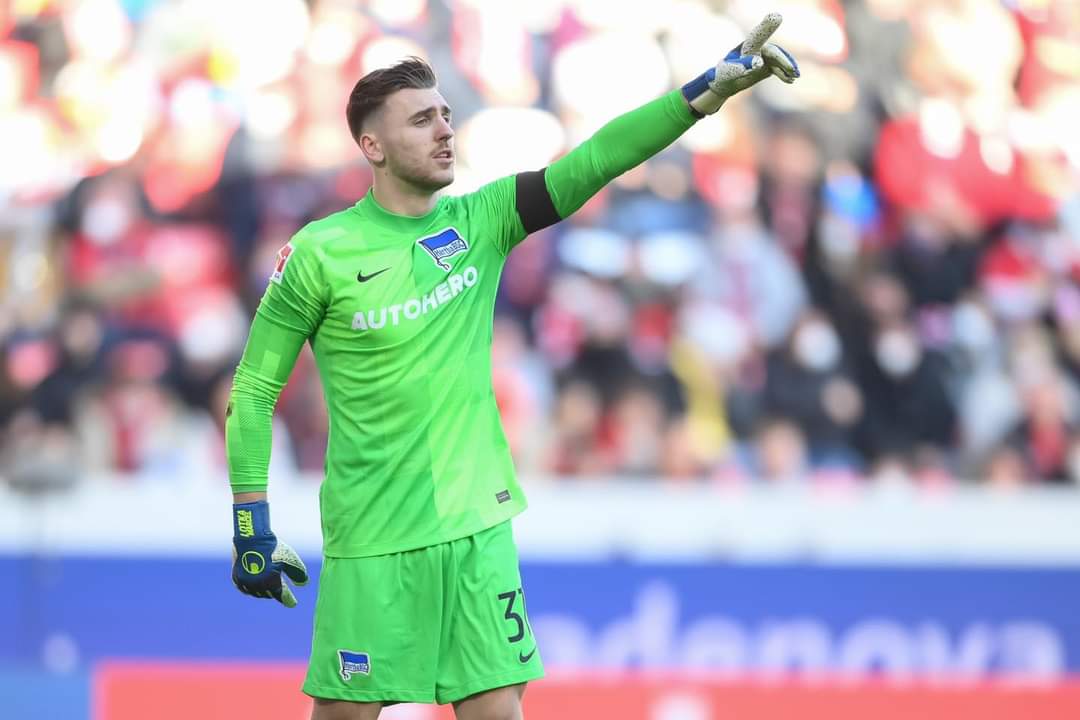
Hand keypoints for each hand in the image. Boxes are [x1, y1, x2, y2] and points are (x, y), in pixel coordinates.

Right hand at [232, 501, 308, 607]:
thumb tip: (303, 584)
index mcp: (271, 583)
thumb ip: (298, 573)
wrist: (252, 538)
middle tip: (281, 590)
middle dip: (275, 592)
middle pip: (269, 594)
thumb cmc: (273, 548)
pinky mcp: (237, 578)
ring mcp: (246, 583)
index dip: (288, 600)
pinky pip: (245, 589)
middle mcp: (257, 586)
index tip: (292, 604)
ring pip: (257, 593)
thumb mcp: (290, 559)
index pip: (282, 596)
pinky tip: (255, 586)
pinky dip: (251, 589)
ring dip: (264, 591)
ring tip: (269, 588)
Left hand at [682, 12, 799, 115]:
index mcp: (748, 46)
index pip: (759, 34)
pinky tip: (790, 80)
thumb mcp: (728, 72)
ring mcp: (764, 57)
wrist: (725, 83)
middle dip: (783, 61)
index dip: (767, 26)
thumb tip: (759, 63)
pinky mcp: (767, 66)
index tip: (776, 16)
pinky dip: (784, 74)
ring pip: (779, 60)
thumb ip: (741, 66)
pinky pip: (778, 68)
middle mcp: (758, 49)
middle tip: (793, 71)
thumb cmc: (723, 75)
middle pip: (774, 52)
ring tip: (795, 76)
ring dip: (787, 67)